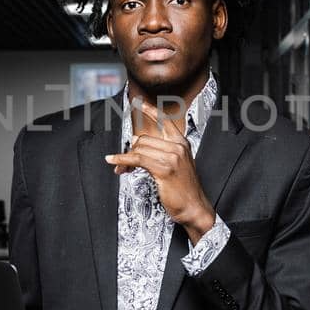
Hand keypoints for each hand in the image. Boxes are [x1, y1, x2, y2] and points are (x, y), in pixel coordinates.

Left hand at [104, 98, 216, 242]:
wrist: (195, 207)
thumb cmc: (184, 189)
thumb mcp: (177, 165)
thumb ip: (161, 153)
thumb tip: (136, 144)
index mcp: (182, 143)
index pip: (164, 121)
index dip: (149, 111)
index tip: (138, 102)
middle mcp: (178, 147)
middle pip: (144, 140)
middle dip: (130, 151)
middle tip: (123, 165)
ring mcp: (172, 157)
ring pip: (139, 150)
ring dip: (126, 160)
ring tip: (121, 170)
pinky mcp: (164, 169)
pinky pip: (137, 159)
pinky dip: (122, 161)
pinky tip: (115, 163)